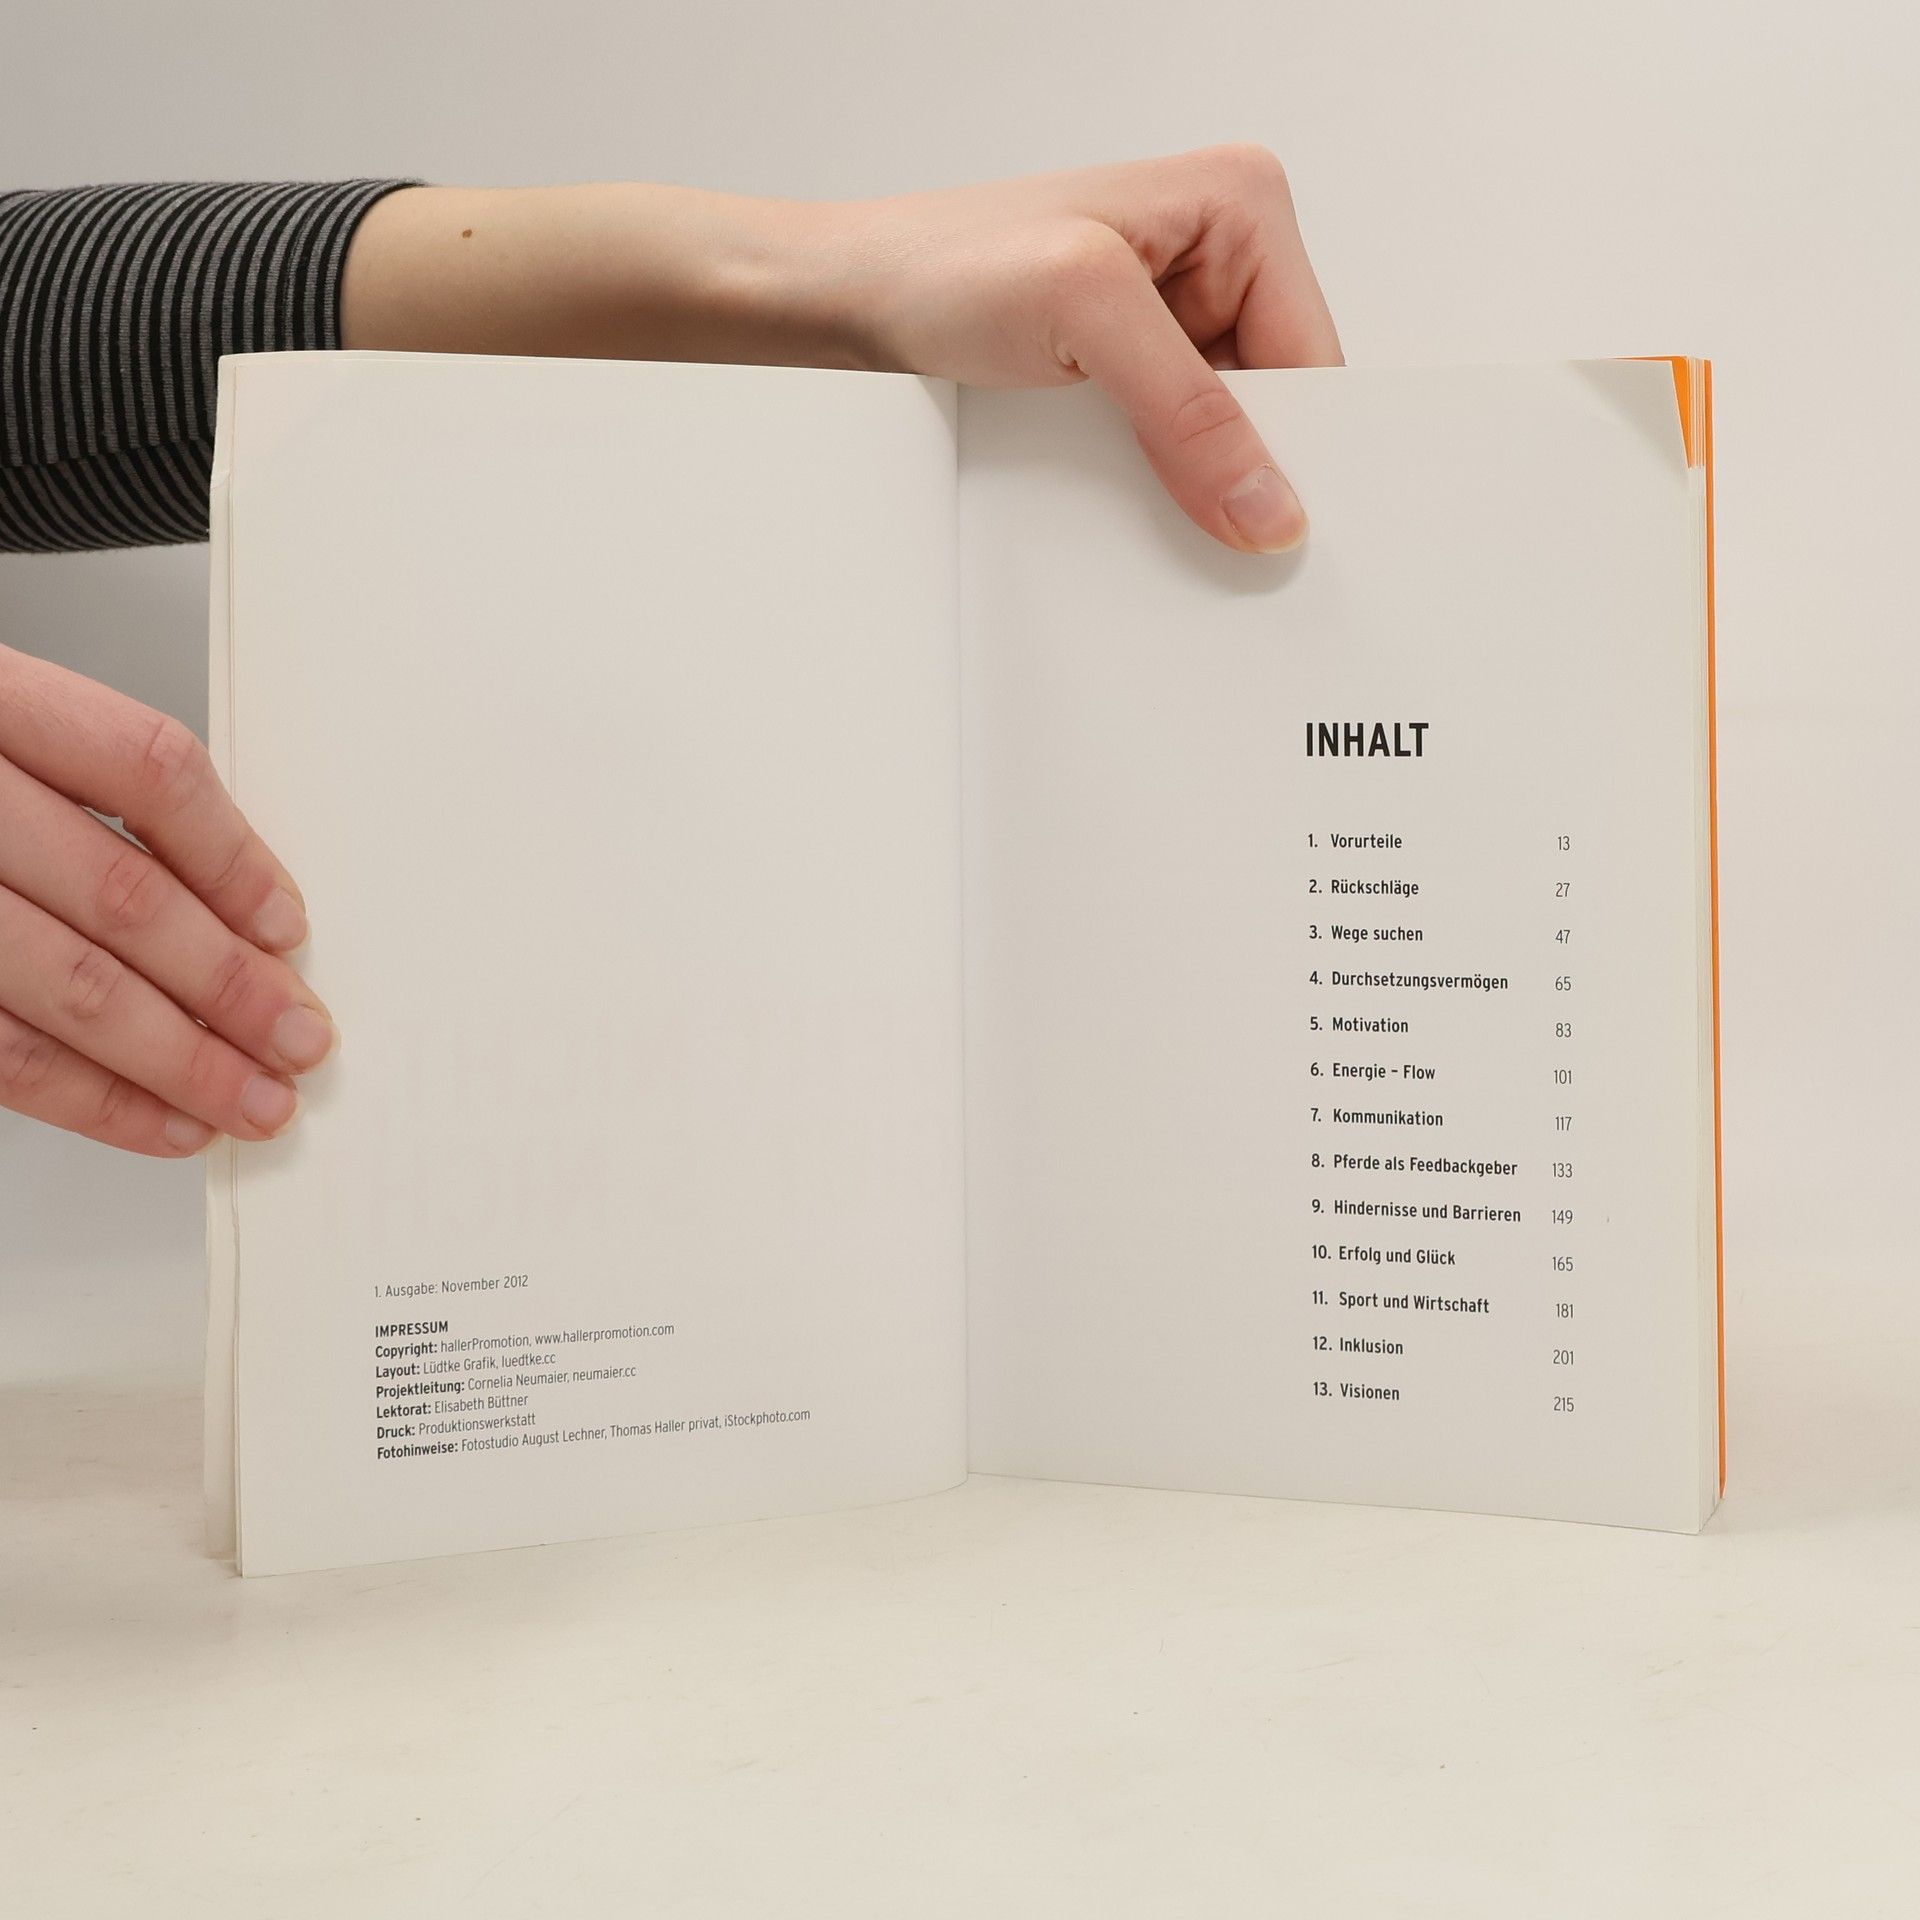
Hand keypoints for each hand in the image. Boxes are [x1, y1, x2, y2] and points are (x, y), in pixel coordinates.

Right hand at [0, 644, 332, 1155]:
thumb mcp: (10, 735)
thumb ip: (101, 802)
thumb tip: (243, 913)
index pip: (144, 768)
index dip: (232, 856)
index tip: (288, 927)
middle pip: (122, 897)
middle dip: (229, 985)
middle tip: (299, 1039)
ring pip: (73, 989)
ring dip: (182, 1062)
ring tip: (255, 1100)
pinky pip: (4, 1055)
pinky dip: (97, 1101)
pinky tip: (164, 1120)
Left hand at [830, 147, 1343, 551]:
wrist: (855, 297)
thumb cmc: (947, 265)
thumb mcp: (1085, 316)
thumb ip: (1187, 411)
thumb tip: (1268, 504)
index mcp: (1242, 206)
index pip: (1316, 359)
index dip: (1302, 450)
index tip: (1279, 531)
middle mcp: (1220, 255)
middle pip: (1279, 401)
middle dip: (1246, 466)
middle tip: (1215, 530)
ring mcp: (1177, 313)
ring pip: (1228, 433)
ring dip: (1196, 479)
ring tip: (1147, 495)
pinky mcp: (1133, 362)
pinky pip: (1176, 442)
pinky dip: (1157, 479)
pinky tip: (1126, 492)